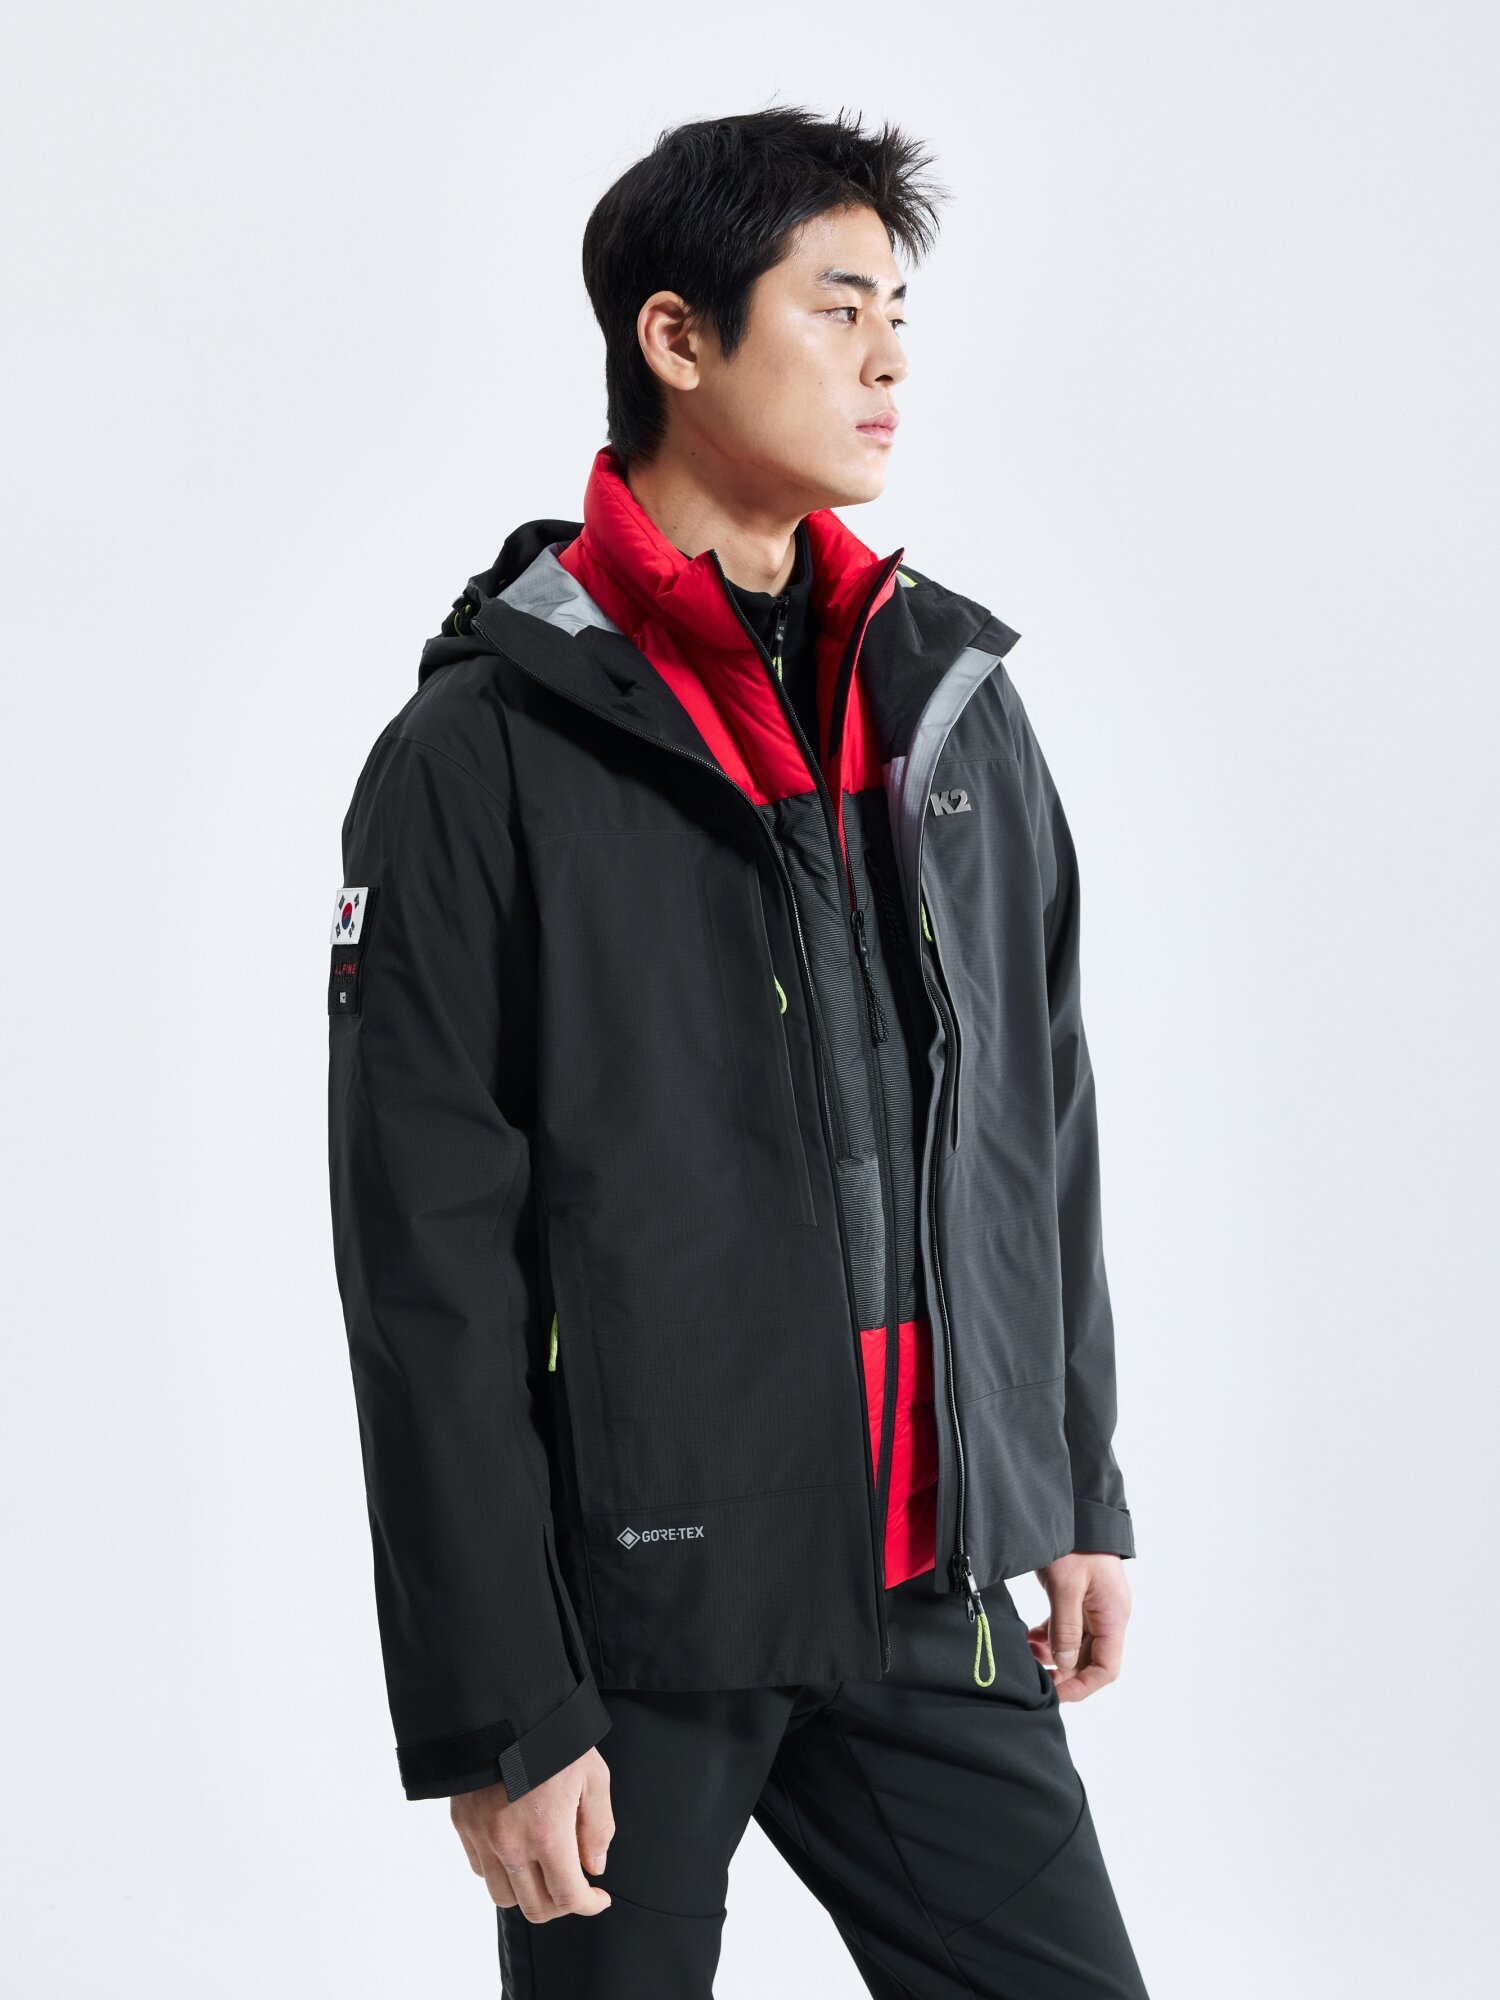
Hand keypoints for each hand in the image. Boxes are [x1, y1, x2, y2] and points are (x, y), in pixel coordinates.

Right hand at [450, 1746, 614, 1921]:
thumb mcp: (592, 1775)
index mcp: (547, 1834)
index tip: (599, 1897)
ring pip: (503, 1897)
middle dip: (561, 1905)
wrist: (500, 1706)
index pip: (567, 1898)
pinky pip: (480, 1869)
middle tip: (574, 1884)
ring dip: (528, 1893)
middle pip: (535, 1909)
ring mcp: (481, 1838)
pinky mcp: (462, 1825)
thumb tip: (593, 1866)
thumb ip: (598, 1826)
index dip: (589, 1905)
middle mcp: (510, 1845)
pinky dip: (501, 1871)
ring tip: (543, 1868)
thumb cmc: (551, 1737)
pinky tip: (516, 1848)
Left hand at [1029, 1552, 1130, 1703]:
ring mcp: (1094, 1606)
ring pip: (1075, 1645)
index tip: (1055, 1692)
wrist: (1077, 1508)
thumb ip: (1065, 1628)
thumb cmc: (1075, 1544)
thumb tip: (1063, 1664)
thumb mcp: (1066, 1586)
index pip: (1106, 1668)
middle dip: (1063, 1671)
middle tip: (1034, 1675)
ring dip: (1053, 1654)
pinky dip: (1049, 1637)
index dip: (1081, 1685)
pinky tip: (1030, 1637)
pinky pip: (1067, 1627)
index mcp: (1113, 1616)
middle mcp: (1107, 1615)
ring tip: (1027, 1652)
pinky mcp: (1079, 1597)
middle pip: (1090, 1660)